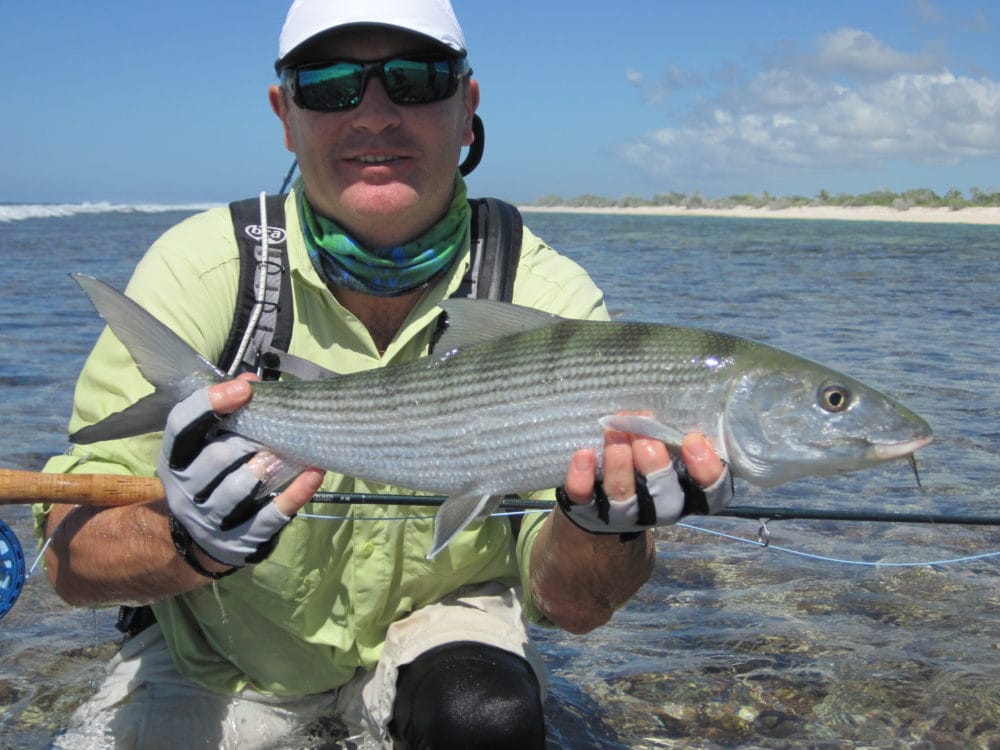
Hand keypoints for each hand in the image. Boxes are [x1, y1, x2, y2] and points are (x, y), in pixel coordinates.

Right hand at [159, 378, 322, 572]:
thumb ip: (228, 412)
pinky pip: (271, 515)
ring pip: (240, 488)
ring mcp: (211, 519)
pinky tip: (314, 474)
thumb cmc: (213, 478)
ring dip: (269, 464)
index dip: (209, 403)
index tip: (244, 389)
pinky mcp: (241, 540)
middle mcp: (186, 490)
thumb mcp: (207, 446)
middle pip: (216, 456)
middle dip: (249, 437)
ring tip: (292, 448)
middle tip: (276, 425)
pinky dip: (295, 494)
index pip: (181, 426)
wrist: (202, 541)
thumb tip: (251, 381)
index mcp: (174, 459)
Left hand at [558, 428, 730, 536]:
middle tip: (645, 437)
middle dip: (655, 467)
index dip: (707, 472)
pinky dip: (582, 478)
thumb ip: (672, 437)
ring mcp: (621, 515)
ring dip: (620, 465)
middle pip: (664, 500)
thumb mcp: (666, 452)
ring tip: (614, 431)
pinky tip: (583, 454)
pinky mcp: (587, 511)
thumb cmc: (643, 464)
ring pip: (623, 497)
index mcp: (685, 495)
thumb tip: (668, 403)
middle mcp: (657, 510)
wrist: (598, 507)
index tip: (694, 440)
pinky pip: (584, 498)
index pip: (711, 496)